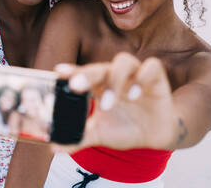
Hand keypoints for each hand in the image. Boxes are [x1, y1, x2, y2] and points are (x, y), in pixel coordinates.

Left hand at [54, 52, 177, 152]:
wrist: (155, 134)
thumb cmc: (125, 128)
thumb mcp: (100, 134)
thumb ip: (79, 138)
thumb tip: (54, 148)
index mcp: (98, 85)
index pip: (82, 73)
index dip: (71, 71)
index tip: (59, 72)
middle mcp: (114, 75)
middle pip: (99, 67)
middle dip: (87, 74)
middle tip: (76, 86)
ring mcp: (135, 74)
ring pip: (123, 62)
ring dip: (114, 81)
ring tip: (109, 103)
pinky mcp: (156, 77)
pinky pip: (151, 67)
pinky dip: (142, 78)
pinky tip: (134, 94)